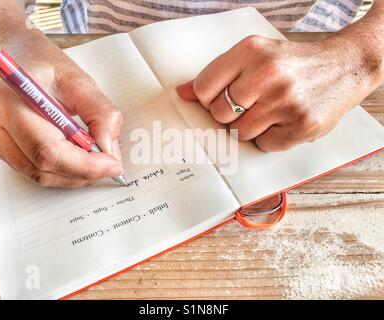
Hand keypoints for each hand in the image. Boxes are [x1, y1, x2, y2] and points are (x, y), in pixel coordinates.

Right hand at [0, 30, 122, 187]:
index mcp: (10, 104)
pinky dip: (61, 170)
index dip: (85, 165)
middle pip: (44, 168)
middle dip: (83, 172)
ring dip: (73, 175)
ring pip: (39, 175)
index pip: (49, 152)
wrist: (12, 53)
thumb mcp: (79, 80)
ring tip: (96, 160)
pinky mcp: (0, 147)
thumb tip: (109, 150)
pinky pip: (33, 169)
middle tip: (109, 164)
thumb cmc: (40, 61)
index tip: (112, 164)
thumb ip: (100, 114)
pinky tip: (78, 158)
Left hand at [177, 35, 379, 151]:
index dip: (208, 99)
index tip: (220, 98)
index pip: (203, 88)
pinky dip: (269, 137)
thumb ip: (218, 74)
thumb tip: (182, 92)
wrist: (344, 66)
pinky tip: (283, 120)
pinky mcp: (301, 126)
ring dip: (250, 127)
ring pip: (240, 133)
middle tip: (250, 104)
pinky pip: (264, 145)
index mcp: (250, 51)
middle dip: (230, 114)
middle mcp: (268, 74)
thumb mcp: (256, 55)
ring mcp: (286, 102)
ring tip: (269, 110)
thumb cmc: (294, 64)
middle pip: (219, 114)